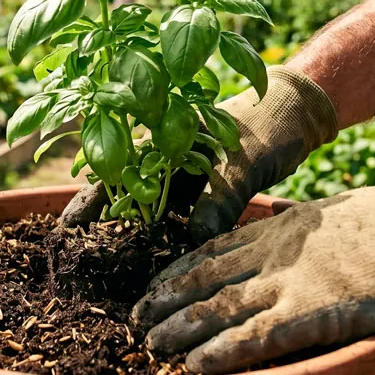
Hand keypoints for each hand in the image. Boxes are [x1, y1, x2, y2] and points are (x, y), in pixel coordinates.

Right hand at [60, 66, 337, 242]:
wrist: (306, 109)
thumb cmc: (273, 122)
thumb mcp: (245, 159)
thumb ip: (220, 197)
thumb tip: (194, 240)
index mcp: (165, 133)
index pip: (116, 167)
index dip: (89, 198)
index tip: (68, 229)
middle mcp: (168, 151)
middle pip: (124, 188)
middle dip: (101, 221)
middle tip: (78, 256)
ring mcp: (185, 169)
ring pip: (149, 204)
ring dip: (133, 231)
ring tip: (109, 264)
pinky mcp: (206, 185)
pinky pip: (179, 212)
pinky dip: (168, 232)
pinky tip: (157, 257)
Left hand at [132, 155, 374, 374]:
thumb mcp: (336, 217)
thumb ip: (303, 234)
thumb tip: (295, 247)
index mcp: (279, 228)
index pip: (210, 249)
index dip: (175, 271)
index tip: (150, 287)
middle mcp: (274, 253)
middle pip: (201, 278)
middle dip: (163, 301)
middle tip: (134, 321)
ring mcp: (293, 280)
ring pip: (217, 307)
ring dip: (179, 328)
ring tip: (150, 344)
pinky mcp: (316, 310)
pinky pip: (256, 335)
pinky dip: (222, 352)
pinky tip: (197, 365)